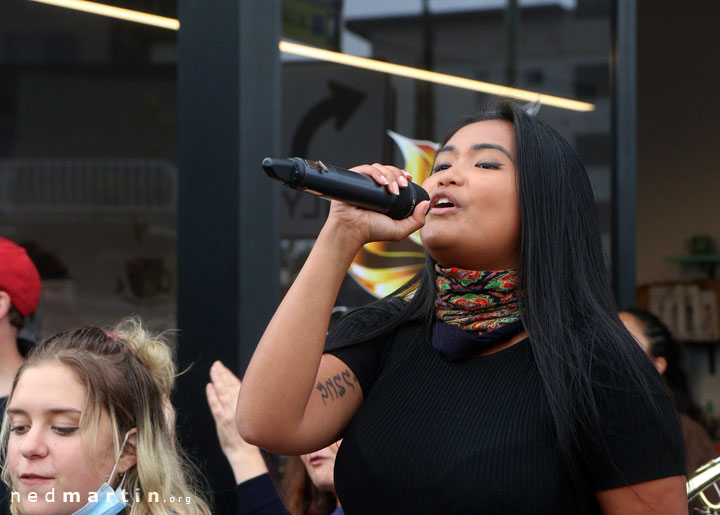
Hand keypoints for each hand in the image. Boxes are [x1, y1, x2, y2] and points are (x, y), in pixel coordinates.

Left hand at [206, 360, 267, 483]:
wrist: (245, 454)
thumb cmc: (250, 439)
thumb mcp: (253, 418)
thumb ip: (246, 406)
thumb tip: (243, 394)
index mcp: (246, 405)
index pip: (237, 385)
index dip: (229, 375)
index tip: (224, 367)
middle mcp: (238, 406)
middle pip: (228, 386)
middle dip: (222, 374)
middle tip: (216, 364)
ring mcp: (229, 413)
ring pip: (222, 392)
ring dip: (217, 380)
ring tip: (213, 370)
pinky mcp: (222, 420)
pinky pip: (215, 405)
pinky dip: (211, 395)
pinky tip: (209, 387)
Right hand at [324, 163, 428, 247]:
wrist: (351, 231)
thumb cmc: (371, 232)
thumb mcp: (400, 230)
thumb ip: (417, 221)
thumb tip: (426, 203)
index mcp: (383, 194)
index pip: (394, 176)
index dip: (402, 174)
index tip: (408, 178)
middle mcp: (373, 186)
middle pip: (389, 170)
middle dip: (398, 176)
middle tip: (402, 186)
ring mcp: (363, 182)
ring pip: (379, 168)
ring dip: (389, 175)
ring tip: (392, 189)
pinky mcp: (352, 178)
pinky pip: (366, 169)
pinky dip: (376, 172)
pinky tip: (382, 182)